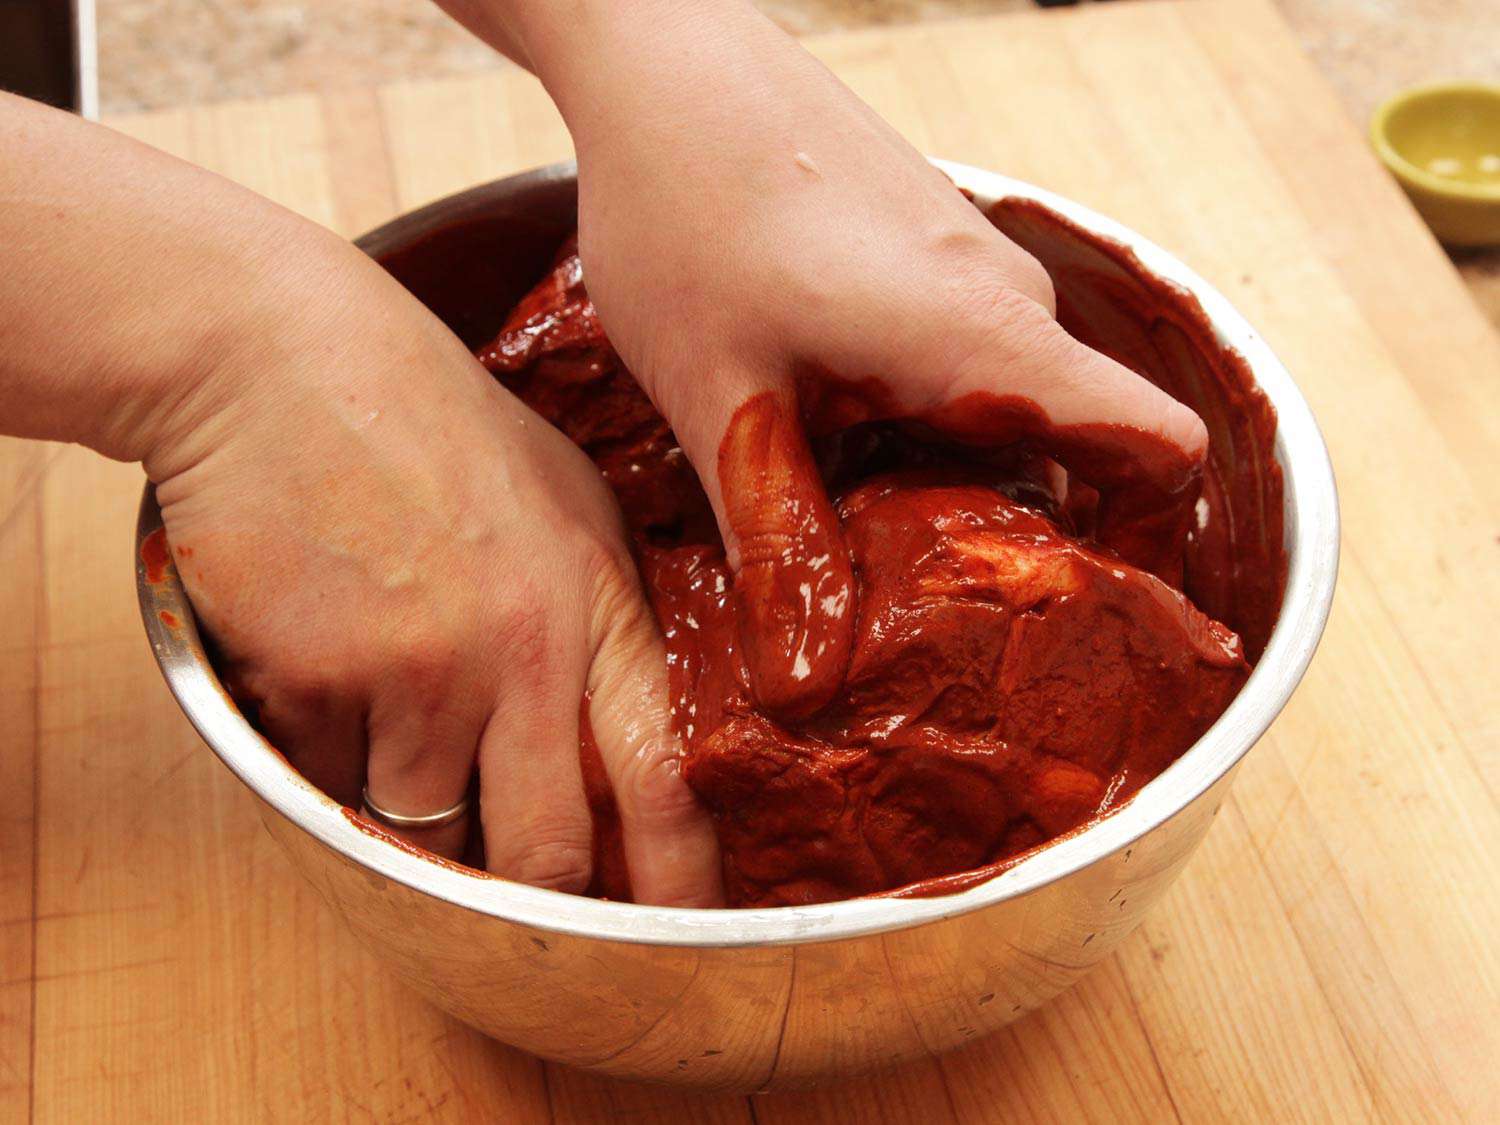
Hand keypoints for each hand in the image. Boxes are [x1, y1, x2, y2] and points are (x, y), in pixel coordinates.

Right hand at [139, 236, 721, 904]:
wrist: (276, 361)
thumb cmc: (423, 423)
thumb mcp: (560, 498)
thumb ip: (603, 610)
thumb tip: (627, 726)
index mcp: (599, 601)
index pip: (663, 776)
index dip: (675, 878)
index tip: (676, 931)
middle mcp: (527, 649)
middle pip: (546, 852)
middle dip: (528, 890)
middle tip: (512, 883)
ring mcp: (425, 670)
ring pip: (423, 827)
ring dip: (406, 802)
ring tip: (387, 691)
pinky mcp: (325, 682)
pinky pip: (331, 782)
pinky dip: (328, 754)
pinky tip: (323, 656)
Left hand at [481, 0, 1208, 718]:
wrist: (663, 57)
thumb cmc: (689, 209)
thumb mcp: (721, 400)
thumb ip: (776, 542)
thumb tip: (802, 686)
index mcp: (984, 339)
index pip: (1154, 447)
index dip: (1139, 544)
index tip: (1069, 613)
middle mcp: (1007, 300)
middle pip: (1071, 446)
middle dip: (1007, 535)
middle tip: (910, 609)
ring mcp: (971, 266)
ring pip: (1005, 403)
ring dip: (948, 473)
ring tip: (847, 526)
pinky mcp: (929, 250)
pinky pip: (962, 356)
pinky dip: (918, 413)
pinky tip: (826, 432)